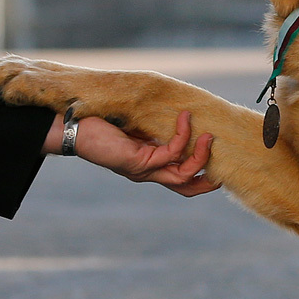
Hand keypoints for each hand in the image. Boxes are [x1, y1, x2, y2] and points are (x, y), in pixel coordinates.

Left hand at [48, 110, 218, 196]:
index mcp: (148, 165)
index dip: (201, 178)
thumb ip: (155, 127)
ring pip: (183, 174)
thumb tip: (180, 111)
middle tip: (225, 165)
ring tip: (209, 136)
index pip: (180, 180)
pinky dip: (182, 136)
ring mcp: (144, 169)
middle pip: (186, 187)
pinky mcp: (138, 162)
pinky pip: (170, 152)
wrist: (74, 127)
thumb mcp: (134, 126)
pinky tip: (185, 119)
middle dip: (207, 181)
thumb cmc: (100, 123)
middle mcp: (148, 172)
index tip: (218, 159)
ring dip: (200, 156)